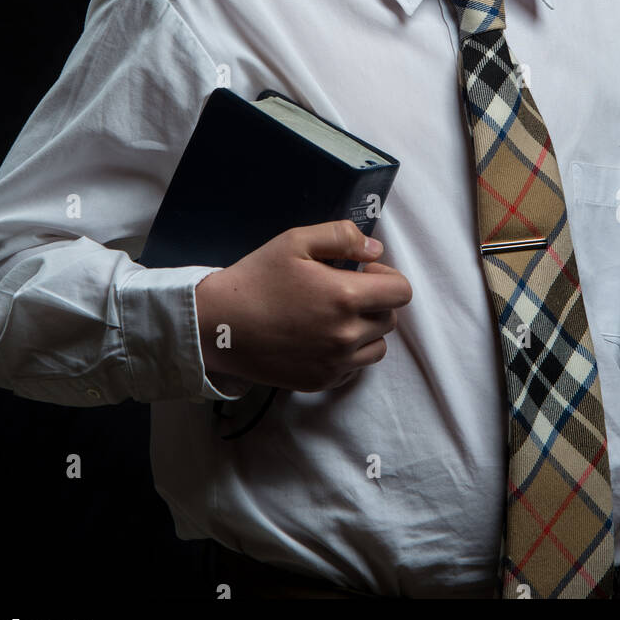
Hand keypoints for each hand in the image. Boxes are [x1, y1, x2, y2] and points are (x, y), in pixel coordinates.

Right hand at [194, 219, 411, 391]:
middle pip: (390, 319)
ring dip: (367, 329)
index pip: (401, 291)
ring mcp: (334, 364)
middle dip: (376, 300)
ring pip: (377, 347)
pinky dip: (348, 353)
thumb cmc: (256, 278)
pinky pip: (354, 369)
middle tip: (346, 289)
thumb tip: (375, 249)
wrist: (218, 326)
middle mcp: (346, 336)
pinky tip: (322, 336)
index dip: (387, 275)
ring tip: (337, 315)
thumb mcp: (295, 241)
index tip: (363, 269)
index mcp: (346, 297)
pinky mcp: (320, 382)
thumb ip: (342, 237)